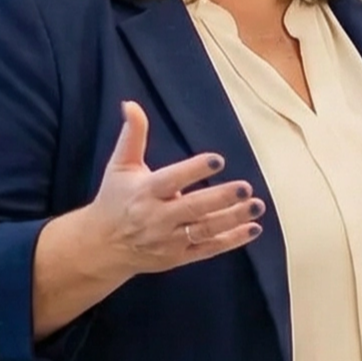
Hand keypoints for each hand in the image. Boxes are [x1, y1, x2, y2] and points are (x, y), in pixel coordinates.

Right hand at [88, 101, 261, 273]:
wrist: (104, 246)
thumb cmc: (115, 199)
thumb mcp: (120, 165)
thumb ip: (132, 134)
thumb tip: (130, 104)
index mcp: (145, 192)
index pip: (172, 180)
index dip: (194, 170)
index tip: (218, 160)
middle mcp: (158, 217)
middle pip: (193, 208)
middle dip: (220, 199)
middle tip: (246, 188)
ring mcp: (170, 239)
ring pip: (205, 229)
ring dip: (233, 219)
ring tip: (257, 206)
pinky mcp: (179, 256)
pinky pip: (208, 249)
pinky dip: (231, 241)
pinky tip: (253, 229)